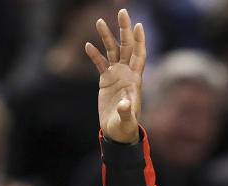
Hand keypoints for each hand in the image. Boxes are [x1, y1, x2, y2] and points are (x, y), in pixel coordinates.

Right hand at [85, 9, 145, 143]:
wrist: (116, 131)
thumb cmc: (125, 126)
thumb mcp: (126, 119)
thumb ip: (126, 111)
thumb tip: (124, 104)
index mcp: (135, 80)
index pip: (139, 55)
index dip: (140, 41)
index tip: (138, 25)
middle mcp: (127, 74)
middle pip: (126, 46)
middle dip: (124, 29)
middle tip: (122, 11)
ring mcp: (116, 75)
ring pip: (112, 51)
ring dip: (107, 36)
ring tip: (100, 21)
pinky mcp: (106, 80)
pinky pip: (100, 63)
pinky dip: (94, 55)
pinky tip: (87, 45)